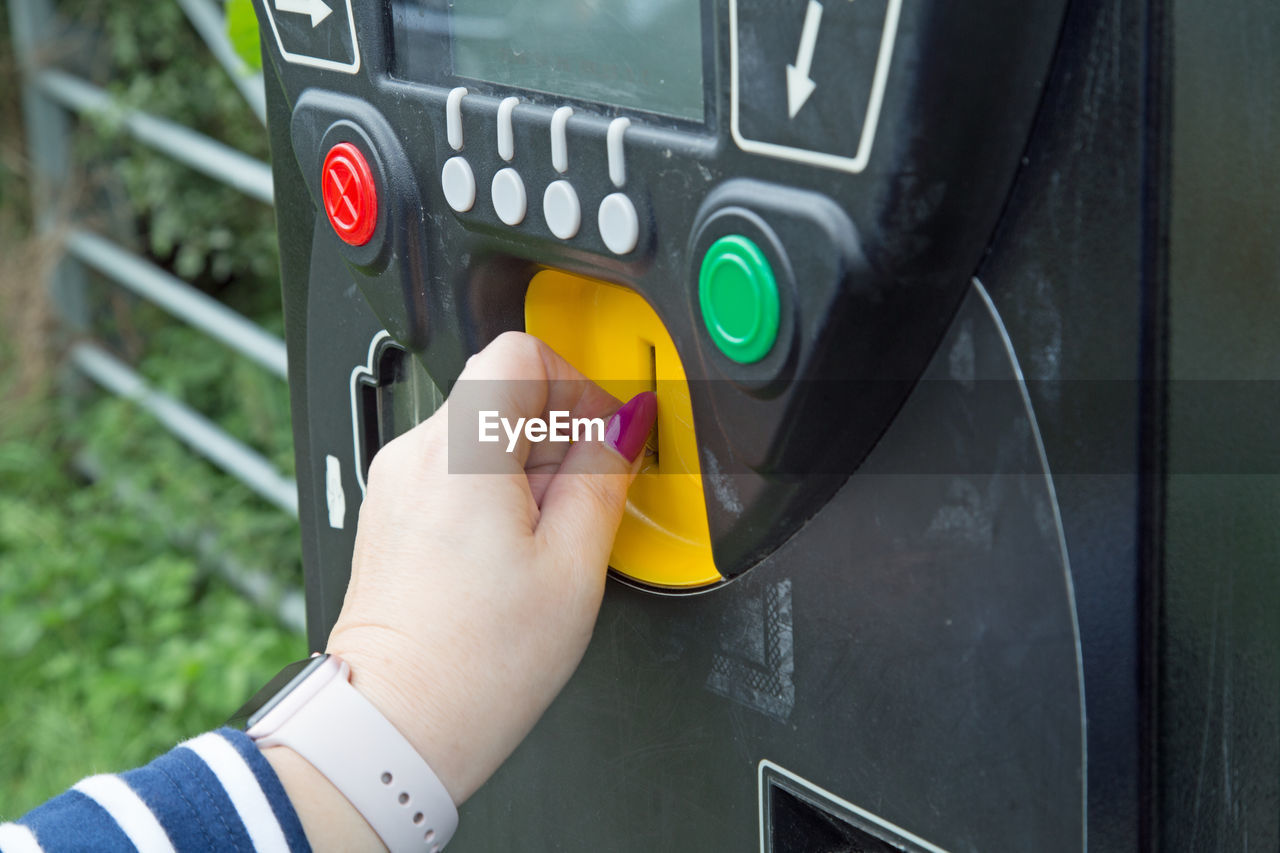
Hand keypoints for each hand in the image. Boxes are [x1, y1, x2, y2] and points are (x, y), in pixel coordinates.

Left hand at [266, 332, 655, 847]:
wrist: (395, 726)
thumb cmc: (473, 666)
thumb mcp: (572, 568)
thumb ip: (605, 478)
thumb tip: (627, 424)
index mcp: (463, 452)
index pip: (522, 352)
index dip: (578, 383)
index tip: (605, 432)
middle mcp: (416, 454)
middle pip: (503, 392)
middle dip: (560, 434)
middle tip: (588, 498)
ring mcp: (396, 484)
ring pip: (481, 434)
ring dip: (531, 468)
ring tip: (550, 539)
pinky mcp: (391, 515)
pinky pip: (454, 473)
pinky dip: (496, 494)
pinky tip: (515, 553)